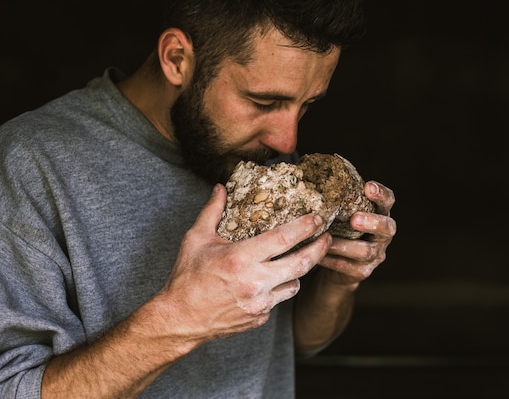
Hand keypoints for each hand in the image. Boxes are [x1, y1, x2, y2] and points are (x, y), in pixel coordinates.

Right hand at [158, 184, 330, 344]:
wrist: (180, 319)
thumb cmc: (187, 277)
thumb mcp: (196, 239)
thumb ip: (211, 211)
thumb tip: (221, 188)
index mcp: (241, 258)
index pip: (283, 238)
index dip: (304, 227)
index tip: (317, 218)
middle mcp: (255, 282)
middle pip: (301, 263)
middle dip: (319, 248)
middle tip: (327, 237)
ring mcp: (260, 303)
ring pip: (294, 284)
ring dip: (298, 271)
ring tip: (298, 260)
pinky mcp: (260, 317)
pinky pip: (279, 300)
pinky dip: (279, 289)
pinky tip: (271, 281)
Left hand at [319, 180, 396, 285]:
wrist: (336, 265)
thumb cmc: (338, 229)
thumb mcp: (339, 213)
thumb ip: (336, 199)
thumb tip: (309, 174)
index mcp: (379, 213)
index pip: (388, 200)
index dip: (381, 194)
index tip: (368, 187)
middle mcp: (383, 234)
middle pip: (387, 227)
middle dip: (372, 222)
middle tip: (355, 219)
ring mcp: (375, 254)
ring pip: (366, 251)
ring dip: (346, 245)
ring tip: (328, 239)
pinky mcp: (363, 271)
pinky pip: (349, 267)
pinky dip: (333, 260)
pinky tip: (319, 255)